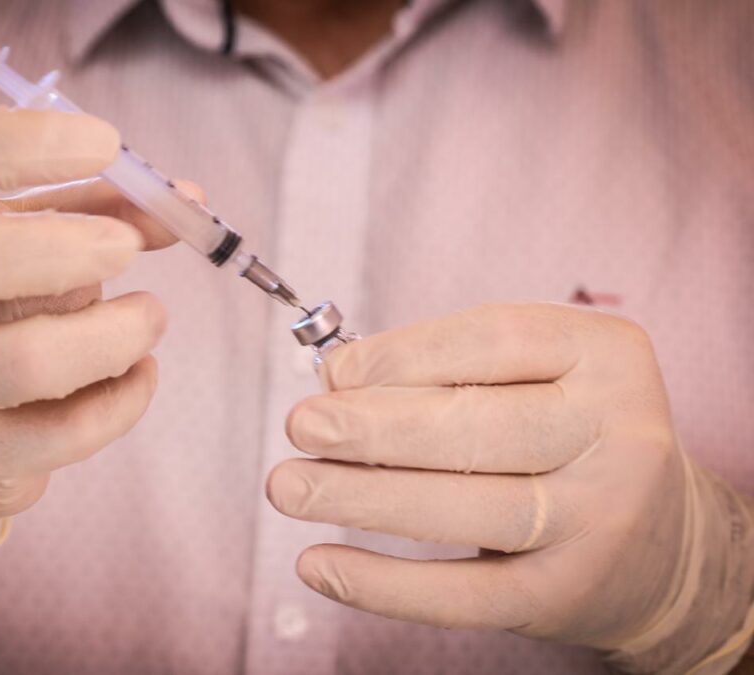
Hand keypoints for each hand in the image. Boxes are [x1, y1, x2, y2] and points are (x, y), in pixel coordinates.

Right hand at [0, 108, 184, 539]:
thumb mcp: (19, 251)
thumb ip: (96, 216)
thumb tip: (188, 202)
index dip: (24, 141)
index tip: (106, 143)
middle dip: (64, 249)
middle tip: (128, 249)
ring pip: (22, 362)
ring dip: (112, 335)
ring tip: (152, 317)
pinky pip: (58, 433)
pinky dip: (121, 401)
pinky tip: (141, 376)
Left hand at [269, 303, 753, 669]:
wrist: (662, 547)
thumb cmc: (570, 439)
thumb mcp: (540, 379)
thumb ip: (453, 371)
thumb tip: (338, 381)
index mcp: (607, 355)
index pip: (494, 339)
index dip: (402, 354)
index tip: (335, 372)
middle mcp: (618, 433)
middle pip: (478, 425)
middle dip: (373, 426)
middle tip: (302, 426)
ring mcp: (600, 519)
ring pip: (468, 508)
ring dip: (363, 497)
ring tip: (290, 486)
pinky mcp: (567, 592)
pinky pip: (465, 594)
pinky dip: (383, 585)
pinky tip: (320, 564)